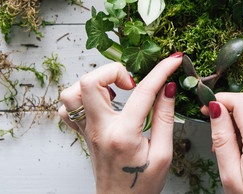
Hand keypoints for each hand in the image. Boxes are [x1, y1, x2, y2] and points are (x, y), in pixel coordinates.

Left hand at [58, 53, 182, 193]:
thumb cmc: (142, 185)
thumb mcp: (164, 153)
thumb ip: (165, 117)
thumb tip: (168, 87)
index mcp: (123, 134)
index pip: (143, 91)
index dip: (162, 70)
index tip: (173, 61)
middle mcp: (99, 129)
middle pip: (90, 82)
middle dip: (115, 71)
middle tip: (132, 83)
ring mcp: (87, 131)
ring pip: (72, 92)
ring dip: (95, 83)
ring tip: (116, 91)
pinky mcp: (82, 133)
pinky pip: (68, 108)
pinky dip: (82, 98)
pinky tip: (101, 103)